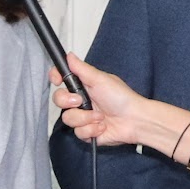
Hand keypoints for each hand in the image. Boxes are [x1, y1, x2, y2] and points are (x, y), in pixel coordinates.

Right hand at [53, 54, 178, 150]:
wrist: (134, 121)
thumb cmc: (122, 98)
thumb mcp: (100, 79)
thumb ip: (81, 69)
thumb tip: (69, 56)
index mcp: (83, 86)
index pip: (61, 79)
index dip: (55, 78)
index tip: (57, 80)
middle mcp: (81, 101)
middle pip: (59, 100)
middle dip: (68, 101)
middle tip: (82, 101)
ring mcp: (83, 117)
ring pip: (68, 119)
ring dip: (85, 118)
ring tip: (100, 116)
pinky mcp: (87, 132)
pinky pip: (78, 132)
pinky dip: (91, 129)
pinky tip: (102, 126)